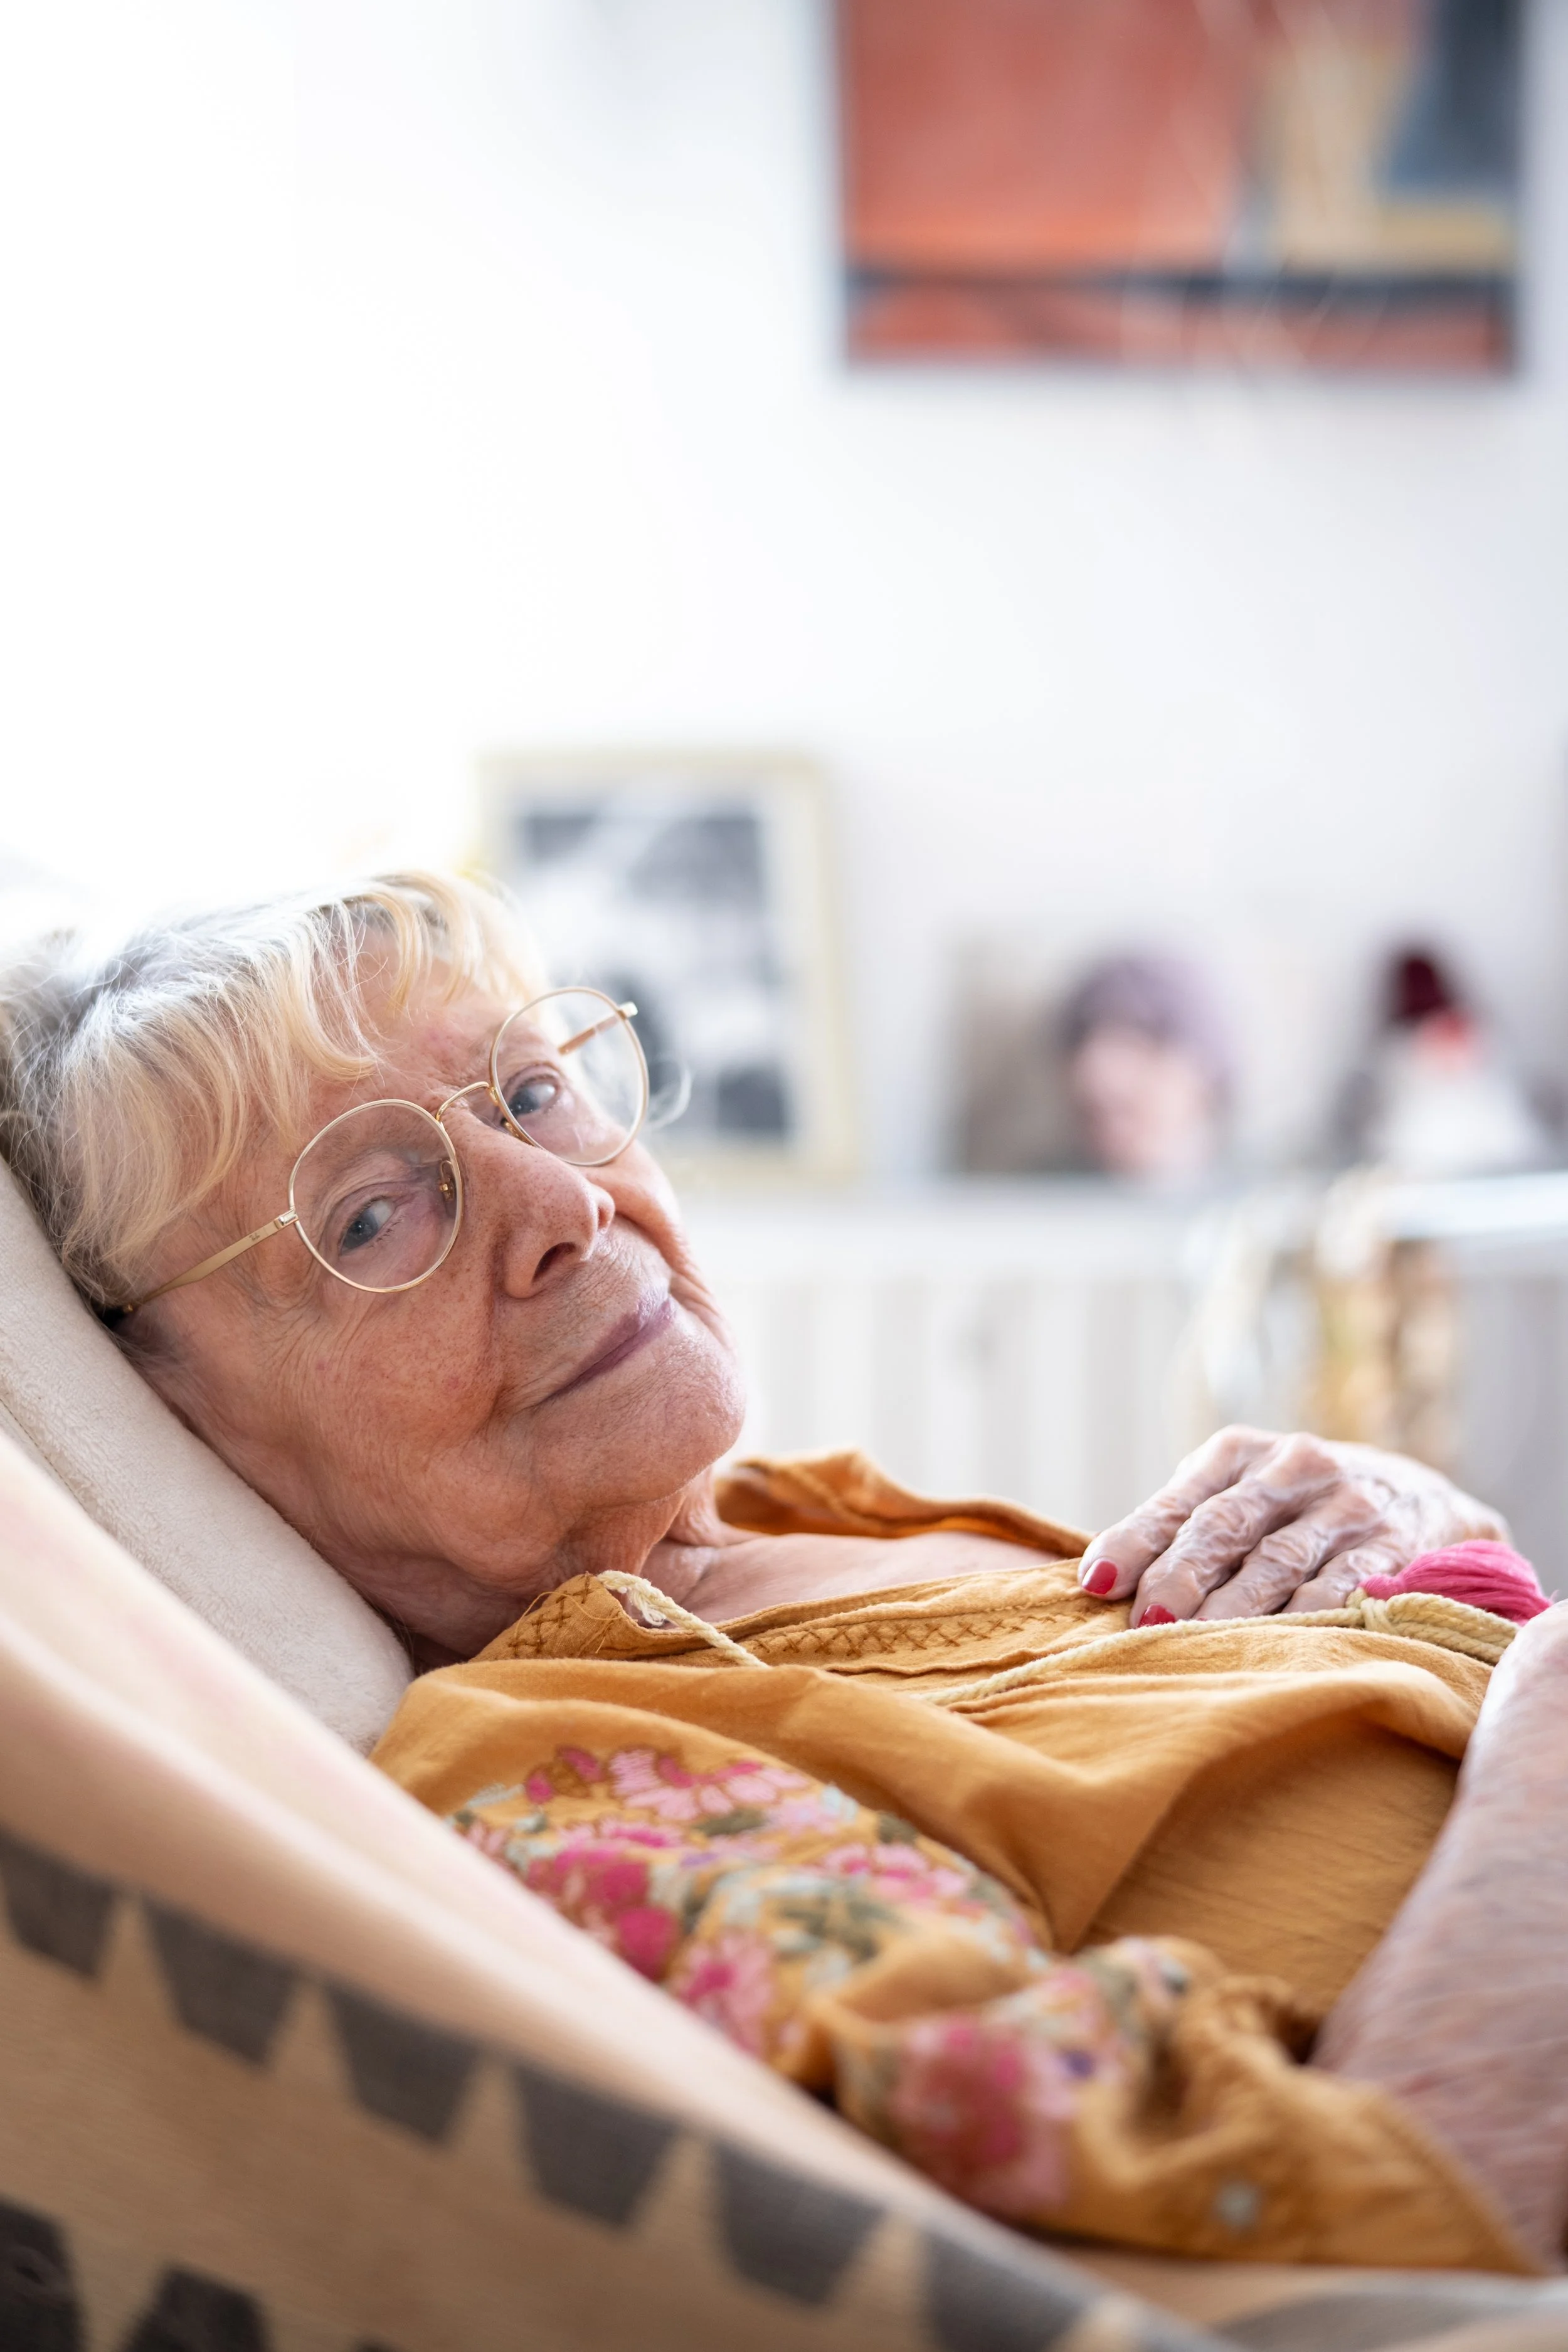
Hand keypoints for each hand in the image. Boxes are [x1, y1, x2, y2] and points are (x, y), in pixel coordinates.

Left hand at [1079, 1424, 1508, 1625]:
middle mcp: (1293, 1467)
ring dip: (1236, 1606)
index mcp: (1239, 1453)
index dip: (1134, 1541)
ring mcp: (1347, 1505)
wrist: (1418, 1494)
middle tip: (1147, 1621)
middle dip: (1182, 1575)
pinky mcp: (1394, 1543)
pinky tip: (1278, 1644)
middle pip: (1226, 1525)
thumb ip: (1184, 1528)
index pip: (1178, 1501)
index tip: (1096, 1583)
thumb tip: (1105, 1586)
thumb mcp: (1241, 1495)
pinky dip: (1308, 1617)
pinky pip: (1345, 1586)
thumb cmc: (1294, 1507)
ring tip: (1197, 1643)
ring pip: (1281, 1560)